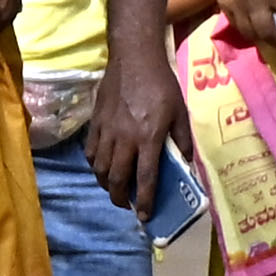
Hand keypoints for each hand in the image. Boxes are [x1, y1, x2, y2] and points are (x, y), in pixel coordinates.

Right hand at [88, 46, 184, 215]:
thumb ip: (182, 139)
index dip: (144, 200)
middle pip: (116, 178)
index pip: (145, 178)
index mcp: (148, 138)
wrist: (133, 58)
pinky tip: (101, 167)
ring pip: (99, 168)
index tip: (144, 216)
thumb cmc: (161, 84)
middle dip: (120, 198)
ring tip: (114, 190)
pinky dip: (94, 165)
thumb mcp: (180, 112)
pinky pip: (90, 151)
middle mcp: (124, 139)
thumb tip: (185, 163)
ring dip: (105, 184)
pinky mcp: (95, 122)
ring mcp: (106, 131)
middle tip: (126, 206)